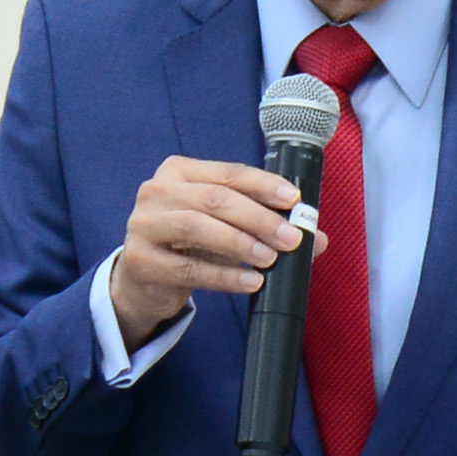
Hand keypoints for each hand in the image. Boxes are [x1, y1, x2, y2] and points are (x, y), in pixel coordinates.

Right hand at [113, 157, 308, 342]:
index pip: (228, 173)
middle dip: (259, 218)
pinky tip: (250, 283)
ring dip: (241, 243)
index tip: (294, 199)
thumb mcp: (224, 228)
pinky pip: (189, 268)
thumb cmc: (188, 246)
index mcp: (178, 172)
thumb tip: (316, 238)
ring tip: (270, 259)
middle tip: (291, 239)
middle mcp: (157, 192)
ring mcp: (144, 225)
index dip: (263, 185)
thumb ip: (265, 226)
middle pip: (215, 199)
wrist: (143, 282)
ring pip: (198, 227)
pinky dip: (224, 276)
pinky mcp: (140, 260)